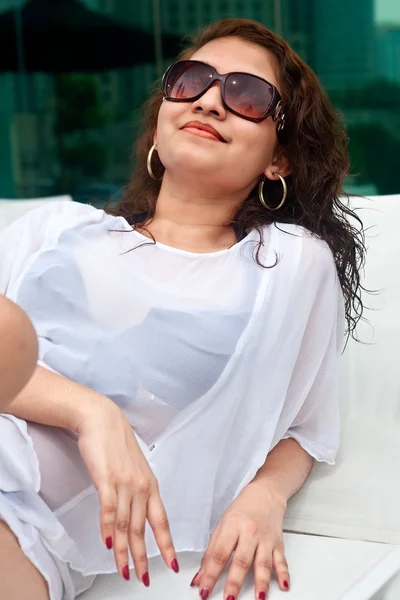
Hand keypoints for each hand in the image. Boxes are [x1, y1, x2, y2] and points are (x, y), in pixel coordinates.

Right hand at [77, 401, 177, 584]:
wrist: (102, 419)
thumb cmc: (116, 443)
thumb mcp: (133, 468)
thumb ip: (136, 490)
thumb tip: (135, 512)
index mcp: (150, 484)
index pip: (161, 520)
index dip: (166, 544)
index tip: (172, 563)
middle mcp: (141, 486)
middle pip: (142, 528)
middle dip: (144, 557)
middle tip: (143, 578)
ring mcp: (125, 483)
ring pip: (125, 524)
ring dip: (124, 551)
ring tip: (124, 570)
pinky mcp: (107, 479)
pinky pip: (109, 509)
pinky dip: (108, 529)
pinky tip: (108, 545)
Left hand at [190, 480, 289, 599]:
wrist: (266, 493)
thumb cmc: (242, 509)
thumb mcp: (222, 525)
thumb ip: (212, 552)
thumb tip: (200, 577)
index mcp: (232, 526)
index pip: (219, 553)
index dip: (210, 573)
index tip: (203, 589)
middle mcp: (249, 532)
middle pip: (241, 560)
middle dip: (234, 581)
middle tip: (228, 599)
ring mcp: (265, 539)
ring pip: (263, 563)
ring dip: (260, 582)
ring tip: (258, 598)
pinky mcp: (278, 543)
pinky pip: (281, 560)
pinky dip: (283, 574)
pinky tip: (283, 585)